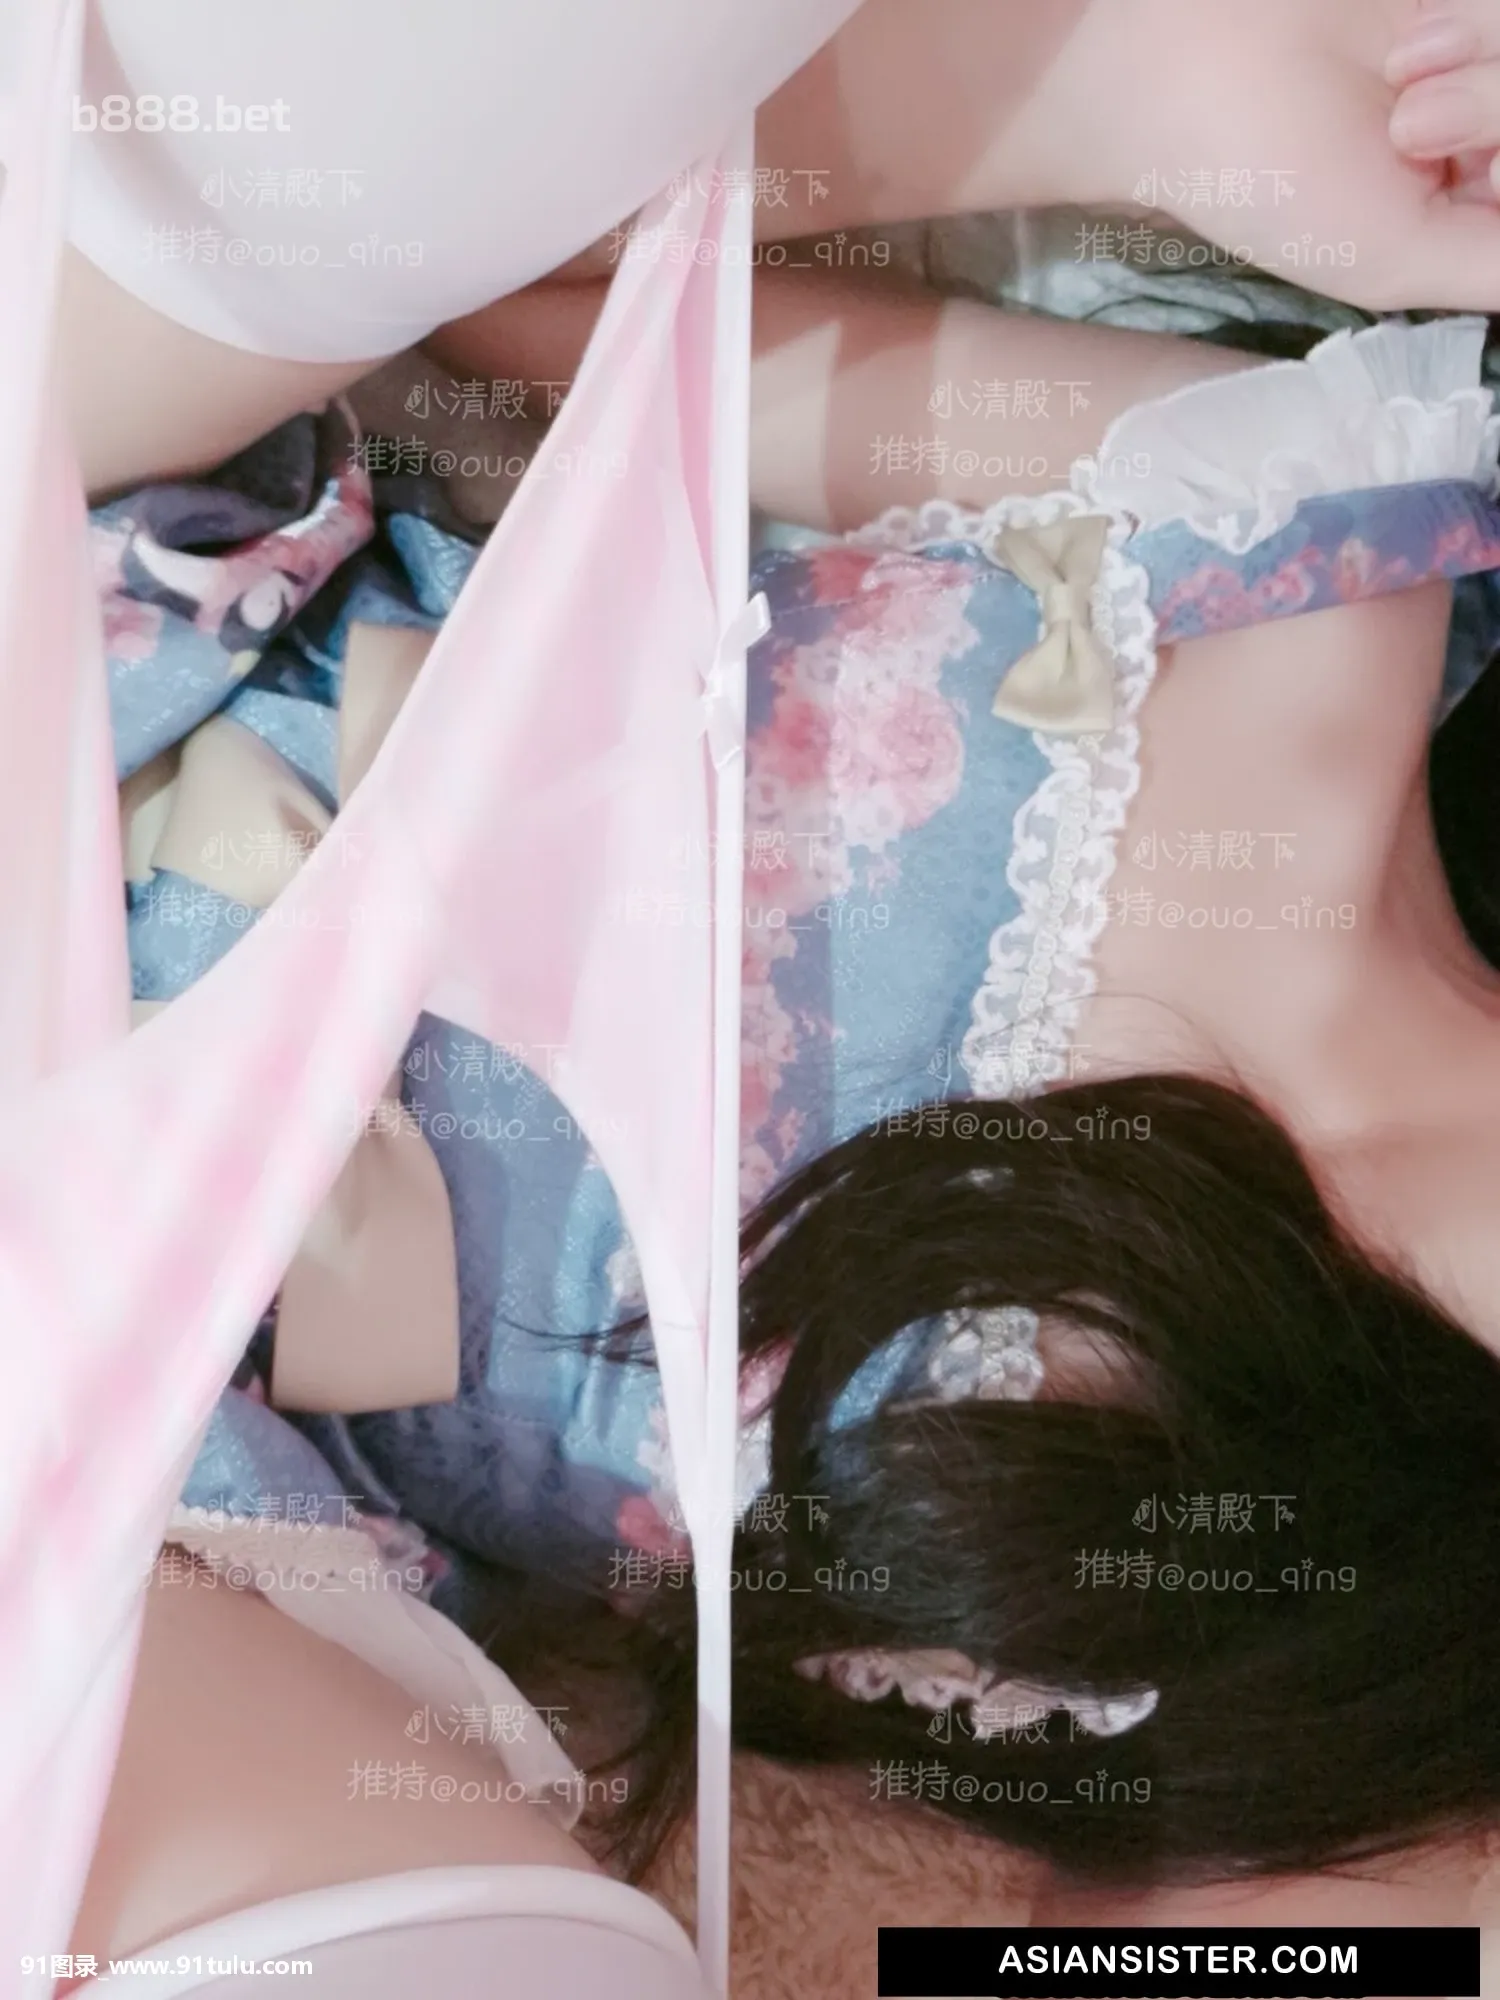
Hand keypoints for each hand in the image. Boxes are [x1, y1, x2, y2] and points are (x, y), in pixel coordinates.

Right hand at [1087, 0, 1499, 309]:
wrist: (1190, 71)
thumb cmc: (1270, 185)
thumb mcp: (1394, 261)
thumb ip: (1496, 270)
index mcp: (1466, 223)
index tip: (1475, 185)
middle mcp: (1477, 151)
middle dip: (1498, 126)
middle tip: (1413, 133)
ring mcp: (1473, 77)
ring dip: (1486, 80)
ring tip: (1404, 93)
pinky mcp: (1460, 16)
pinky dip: (1476, 32)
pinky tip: (1412, 48)